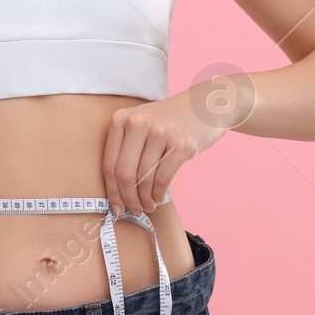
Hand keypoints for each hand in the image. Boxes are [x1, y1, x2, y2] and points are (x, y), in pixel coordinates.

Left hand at [101, 88, 237, 216]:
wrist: (205, 104)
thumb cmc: (170, 120)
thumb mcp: (141, 123)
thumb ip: (126, 149)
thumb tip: (117, 191)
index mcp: (121, 119)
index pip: (109, 164)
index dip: (112, 191)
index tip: (115, 207)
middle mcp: (137, 123)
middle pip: (124, 174)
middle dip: (128, 199)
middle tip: (134, 210)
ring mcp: (160, 133)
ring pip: (144, 179)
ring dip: (145, 199)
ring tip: (148, 206)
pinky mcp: (180, 144)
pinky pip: (163, 178)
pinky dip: (159, 194)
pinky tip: (159, 197)